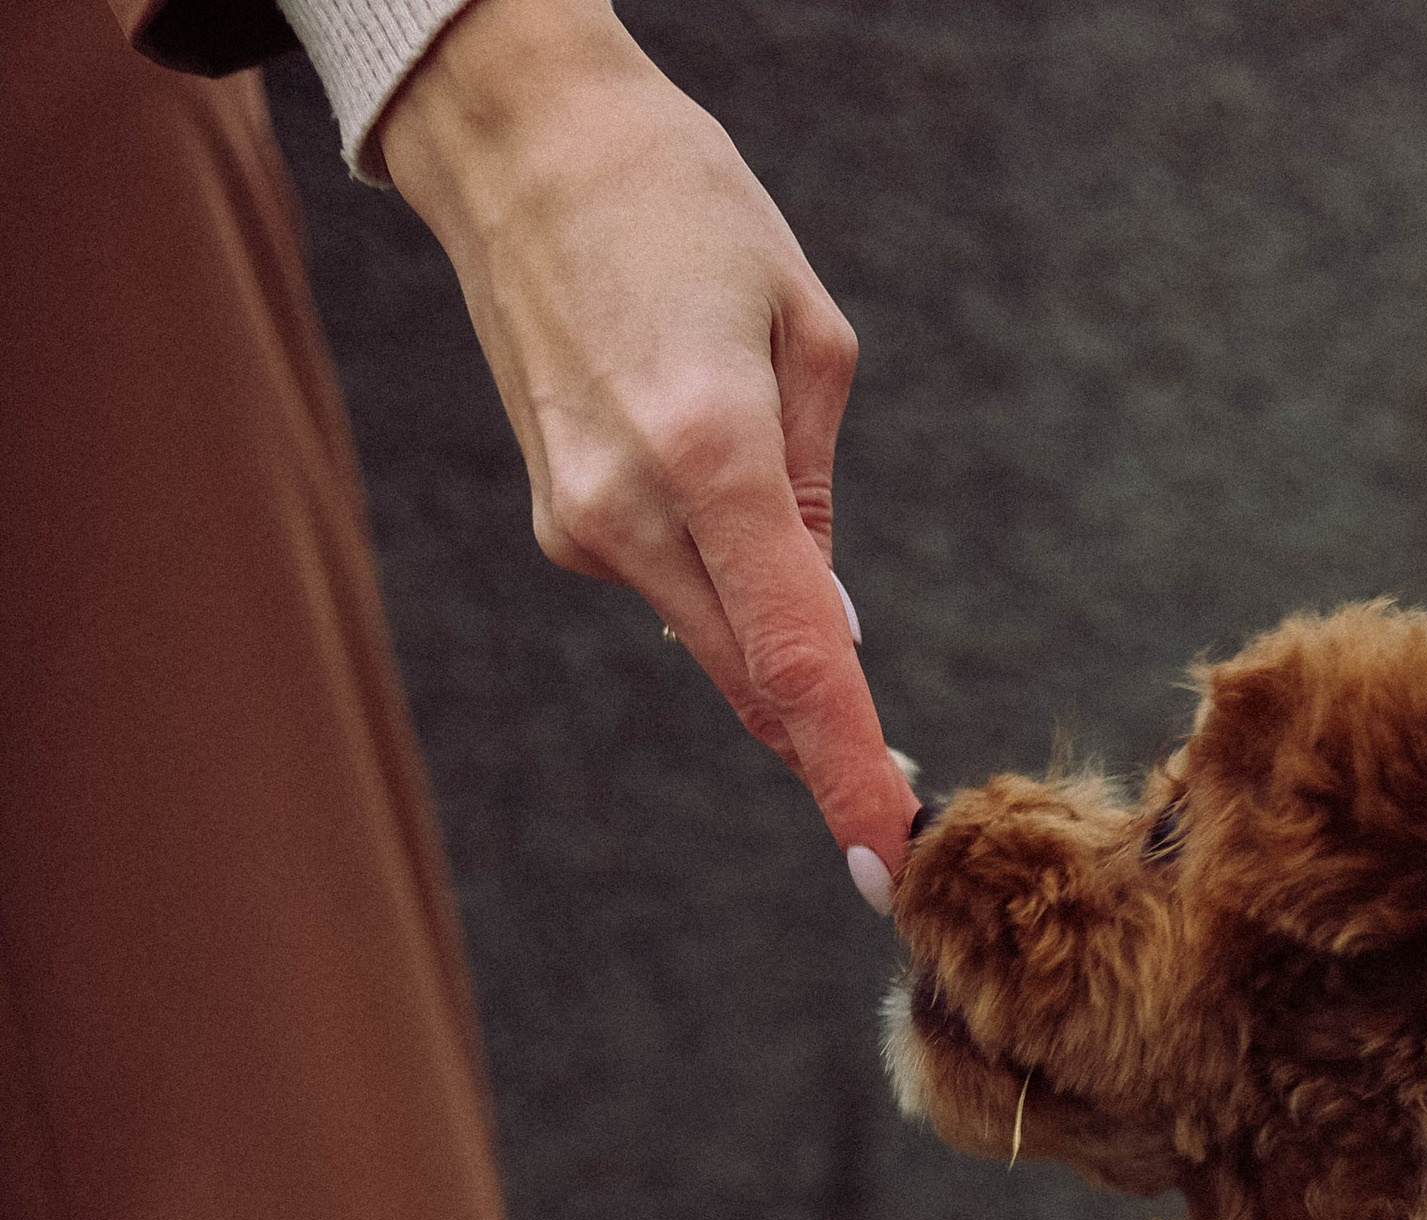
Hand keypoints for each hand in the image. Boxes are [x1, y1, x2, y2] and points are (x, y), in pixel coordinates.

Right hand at [379, 0, 915, 895]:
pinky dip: (718, 582)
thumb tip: (830, 633)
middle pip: (757, 678)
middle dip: (827, 738)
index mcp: (712, 450)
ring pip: (714, 644)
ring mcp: (584, 527)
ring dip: (773, 644)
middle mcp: (634, 508)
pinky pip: (672, 591)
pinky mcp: (561, 526)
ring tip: (781, 525)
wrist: (519, 144)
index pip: (796, 655)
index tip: (886, 853)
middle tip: (892, 799)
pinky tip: (714, 490)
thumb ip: (820, 493)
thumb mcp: (804, 327)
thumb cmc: (682, 203)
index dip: (848, 764)